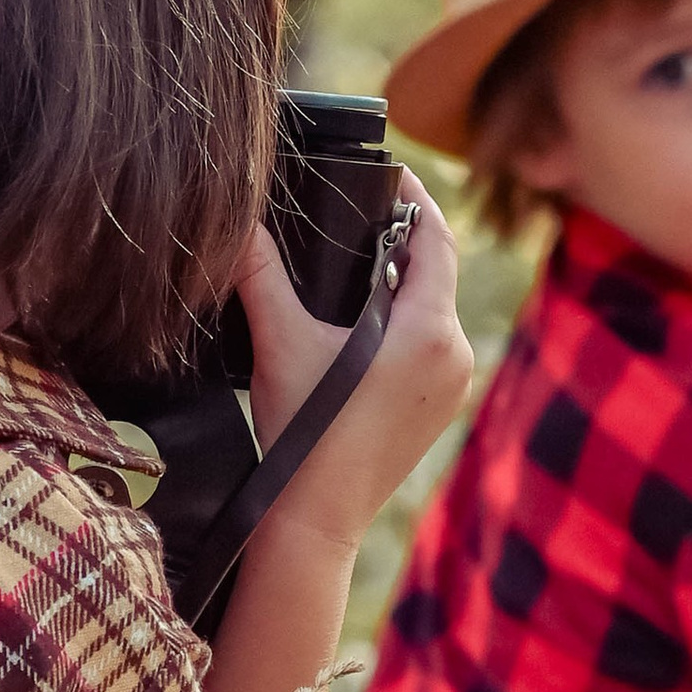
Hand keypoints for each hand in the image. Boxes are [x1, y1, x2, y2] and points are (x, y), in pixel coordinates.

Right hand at [232, 175, 471, 552]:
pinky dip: (405, 320)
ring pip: (434, 309)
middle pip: (438, 272)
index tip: (392, 173)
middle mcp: (455, 354)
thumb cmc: (303, 432)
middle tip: (364, 210)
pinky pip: (431, 343)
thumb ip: (260, 271)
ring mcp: (452, 385)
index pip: (438, 238)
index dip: (416, 199)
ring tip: (360, 257)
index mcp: (430, 330)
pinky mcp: (438, 407)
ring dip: (404, 282)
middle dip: (404, 239)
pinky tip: (364, 318)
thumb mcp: (279, 341)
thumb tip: (236, 219)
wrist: (315, 517)